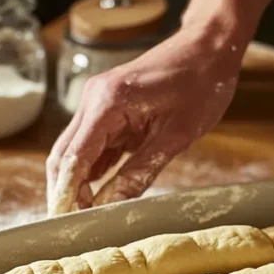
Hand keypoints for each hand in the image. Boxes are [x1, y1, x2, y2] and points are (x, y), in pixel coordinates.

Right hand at [46, 26, 242, 214]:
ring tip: (86, 217)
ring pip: (74, 152)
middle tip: (72, 227)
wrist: (210, 46)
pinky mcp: (109, 109)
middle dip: (64, 192)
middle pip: (63, 156)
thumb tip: (112, 206)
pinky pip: (93, 146)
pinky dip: (92, 171)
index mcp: (107, 103)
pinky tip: (98, 195)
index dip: (66, 194)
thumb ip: (140, 172)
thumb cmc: (201, 84)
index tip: (66, 223)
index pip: (73, 158)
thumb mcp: (176, 136)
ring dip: (77, 184)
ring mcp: (98, 103)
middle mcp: (94, 100)